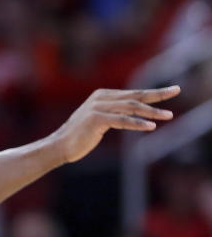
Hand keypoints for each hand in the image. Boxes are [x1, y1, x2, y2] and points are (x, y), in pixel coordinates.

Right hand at [51, 86, 179, 163]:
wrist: (60, 146)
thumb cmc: (80, 136)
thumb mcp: (99, 120)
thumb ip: (114, 112)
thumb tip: (132, 113)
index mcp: (102, 95)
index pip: (133, 93)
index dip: (153, 93)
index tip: (172, 91)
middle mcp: (101, 98)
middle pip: (135, 96)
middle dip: (158, 95)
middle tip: (177, 91)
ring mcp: (97, 107)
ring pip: (131, 107)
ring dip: (151, 112)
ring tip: (168, 116)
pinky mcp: (96, 119)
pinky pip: (121, 121)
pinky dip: (137, 124)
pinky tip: (150, 126)